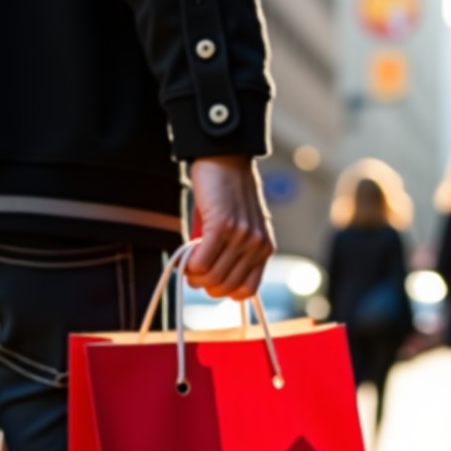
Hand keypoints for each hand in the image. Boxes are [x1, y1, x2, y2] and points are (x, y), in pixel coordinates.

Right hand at [186, 156, 274, 300]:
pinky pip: (201, 262)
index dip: (224, 291)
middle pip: (225, 288)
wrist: (226, 158)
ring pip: (211, 278)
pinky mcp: (222, 225)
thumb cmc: (228, 194)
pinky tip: (185, 256)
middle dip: (204, 286)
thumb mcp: (240, 228)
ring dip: (193, 276)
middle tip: (192, 273)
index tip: (210, 281)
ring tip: (187, 264)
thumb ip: (233, 253)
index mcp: (264, 249)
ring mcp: (241, 236)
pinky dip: (189, 265)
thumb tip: (207, 279)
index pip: (247, 291)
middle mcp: (256, 245)